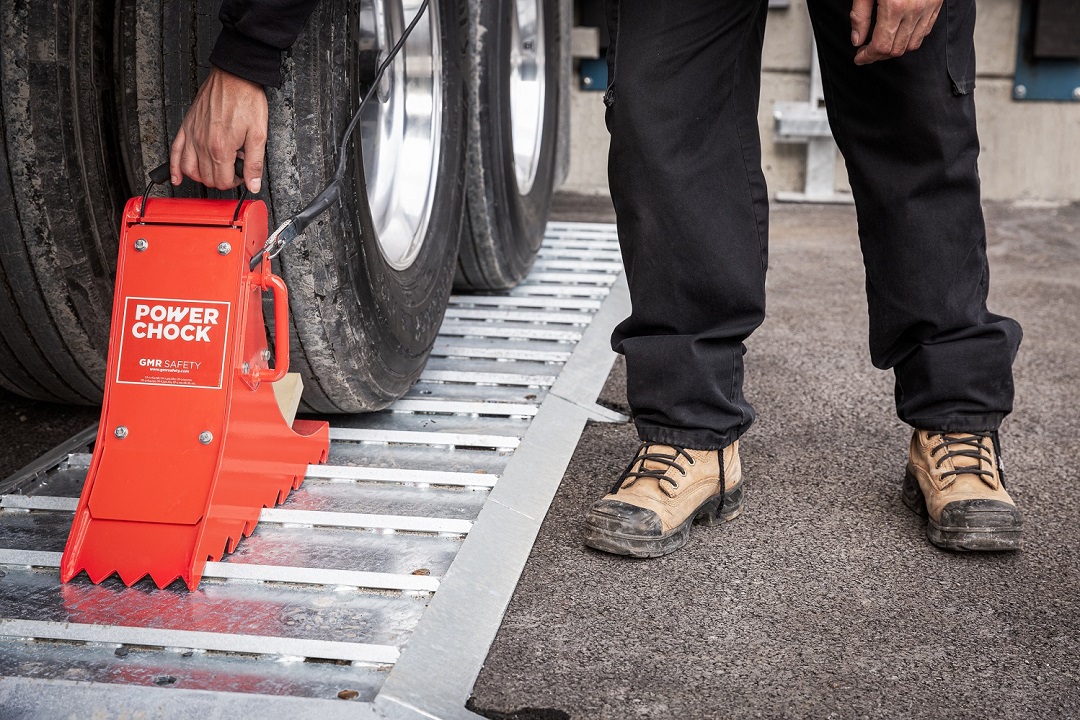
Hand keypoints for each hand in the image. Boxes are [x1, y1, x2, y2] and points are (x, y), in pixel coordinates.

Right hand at [169, 65, 267, 192]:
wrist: (234, 77)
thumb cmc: (246, 100)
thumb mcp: (259, 134)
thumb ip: (255, 163)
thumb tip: (253, 185)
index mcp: (221, 148)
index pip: (223, 181)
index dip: (235, 182)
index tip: (241, 174)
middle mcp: (203, 143)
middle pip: (207, 178)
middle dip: (221, 179)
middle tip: (232, 169)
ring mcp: (192, 135)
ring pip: (189, 170)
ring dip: (201, 177)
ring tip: (214, 171)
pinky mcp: (186, 127)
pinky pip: (175, 152)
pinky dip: (173, 168)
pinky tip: (177, 177)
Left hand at [850, 0, 942, 65]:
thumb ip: (860, 15)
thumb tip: (857, 40)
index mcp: (894, 7)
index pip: (881, 46)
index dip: (867, 56)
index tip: (859, 57)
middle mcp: (914, 10)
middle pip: (896, 49)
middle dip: (879, 56)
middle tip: (867, 52)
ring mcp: (928, 8)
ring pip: (912, 44)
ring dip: (895, 49)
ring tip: (882, 45)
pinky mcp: (936, 5)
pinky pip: (925, 31)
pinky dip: (911, 39)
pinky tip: (899, 34)